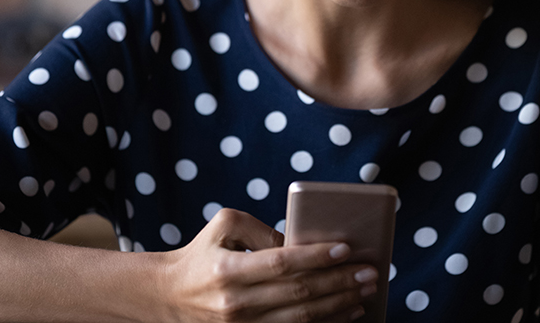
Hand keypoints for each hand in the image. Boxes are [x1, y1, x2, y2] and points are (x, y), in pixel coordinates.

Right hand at [159, 208, 376, 321]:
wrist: (170, 296)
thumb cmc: (203, 253)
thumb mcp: (224, 225)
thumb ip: (262, 228)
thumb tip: (300, 242)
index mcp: (228, 270)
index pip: (281, 262)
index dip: (316, 256)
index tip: (346, 249)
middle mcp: (236, 303)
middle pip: (298, 293)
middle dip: (339, 282)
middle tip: (369, 271)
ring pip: (301, 318)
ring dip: (339, 305)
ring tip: (364, 291)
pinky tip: (347, 312)